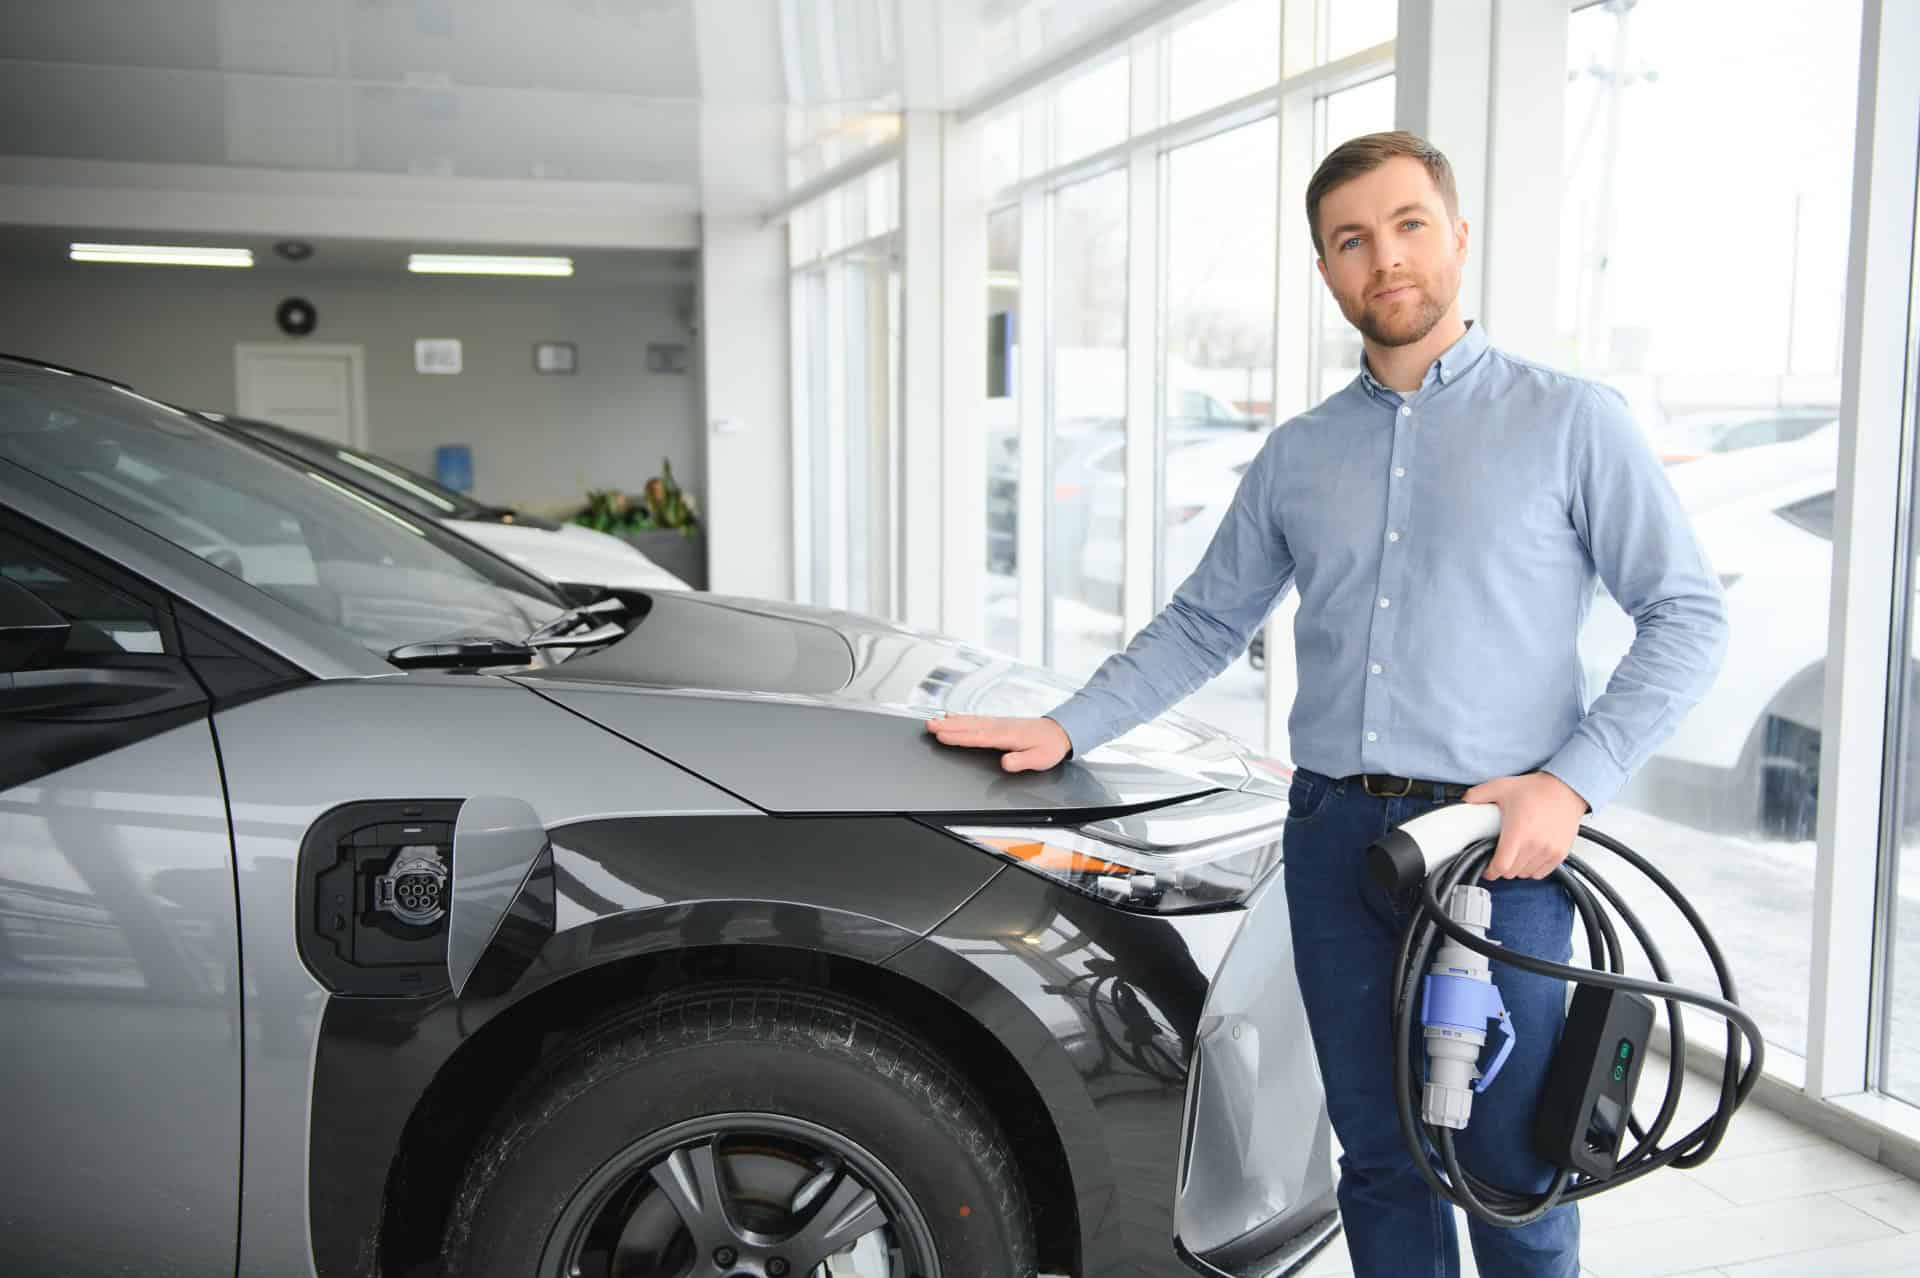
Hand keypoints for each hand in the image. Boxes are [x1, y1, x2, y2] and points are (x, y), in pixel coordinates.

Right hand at [925, 714, 1072, 772]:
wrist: (1059, 731)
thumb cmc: (1049, 746)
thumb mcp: (1039, 759)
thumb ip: (1021, 760)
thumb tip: (1005, 762)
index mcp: (1007, 736)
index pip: (978, 737)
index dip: (959, 736)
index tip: (942, 735)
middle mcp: (999, 726)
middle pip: (969, 727)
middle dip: (948, 727)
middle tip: (929, 725)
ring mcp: (998, 723)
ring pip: (970, 721)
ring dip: (951, 721)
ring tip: (934, 721)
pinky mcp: (998, 723)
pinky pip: (976, 719)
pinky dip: (962, 718)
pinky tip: (952, 717)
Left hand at [1461, 772, 1587, 879]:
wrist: (1566, 789)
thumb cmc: (1536, 789)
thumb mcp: (1501, 787)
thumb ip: (1478, 795)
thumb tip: (1463, 801)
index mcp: (1518, 832)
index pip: (1501, 867)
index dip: (1489, 871)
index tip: (1485, 868)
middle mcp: (1535, 845)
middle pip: (1511, 873)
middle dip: (1501, 866)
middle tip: (1499, 853)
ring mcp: (1549, 851)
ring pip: (1526, 874)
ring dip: (1517, 868)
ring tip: (1515, 852)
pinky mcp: (1560, 854)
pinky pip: (1541, 873)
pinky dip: (1532, 869)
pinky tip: (1529, 855)